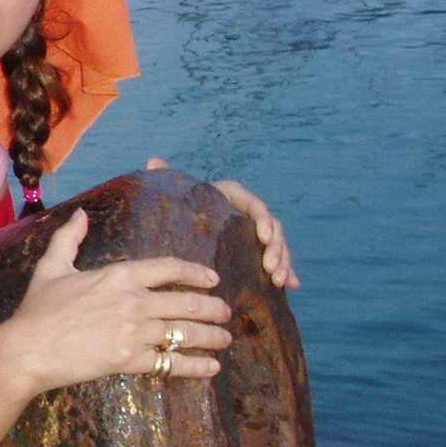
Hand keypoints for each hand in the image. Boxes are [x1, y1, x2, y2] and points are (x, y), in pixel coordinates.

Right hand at [0, 209, 232, 394]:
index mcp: (119, 276)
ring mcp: (134, 332)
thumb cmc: (38, 309)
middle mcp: (133, 301)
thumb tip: (81, 214)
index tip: (212, 277)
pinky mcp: (129, 360)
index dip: (196, 272)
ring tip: (225, 339)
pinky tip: (211, 367)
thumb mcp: (51, 267)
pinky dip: (195, 366)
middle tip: (226, 312)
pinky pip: (171, 363)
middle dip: (213, 307)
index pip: (169, 268)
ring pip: (185, 332)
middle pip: (187, 302)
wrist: (28, 348)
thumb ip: (69, 238)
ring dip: (211, 336)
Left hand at [146, 158, 299, 288]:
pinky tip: (291, 286)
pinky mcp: (253, 252)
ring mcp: (250, 233)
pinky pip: (275, 260)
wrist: (168, 232)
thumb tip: (154, 161)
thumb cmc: (168, 211)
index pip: (251, 202)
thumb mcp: (166, 198)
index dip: (262, 217)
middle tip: (270, 268)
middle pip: (270, 225)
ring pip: (276, 243)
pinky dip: (286, 271)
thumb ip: (163, 180)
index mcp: (227, 196)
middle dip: (277, 246)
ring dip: (283, 260)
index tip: (263, 236)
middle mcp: (243, 212)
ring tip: (278, 281)